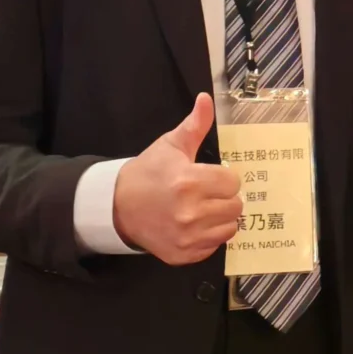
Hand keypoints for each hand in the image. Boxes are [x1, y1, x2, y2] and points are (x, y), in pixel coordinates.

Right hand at [112, 93, 242, 264]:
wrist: (118, 205)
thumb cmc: (149, 172)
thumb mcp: (171, 145)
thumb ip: (195, 124)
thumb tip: (206, 98)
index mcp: (189, 182)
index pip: (233, 182)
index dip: (223, 178)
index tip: (209, 176)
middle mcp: (190, 213)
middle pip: (235, 206)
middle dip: (223, 197)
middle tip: (205, 193)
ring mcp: (186, 237)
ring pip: (229, 227)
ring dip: (220, 218)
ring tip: (202, 209)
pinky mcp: (183, 255)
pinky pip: (215, 246)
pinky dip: (209, 236)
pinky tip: (194, 225)